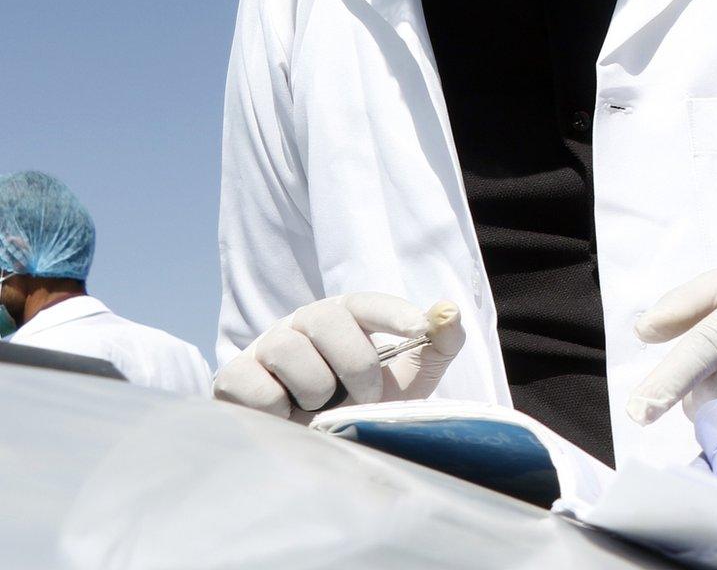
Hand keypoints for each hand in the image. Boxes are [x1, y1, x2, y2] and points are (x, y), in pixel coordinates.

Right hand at [213, 294, 462, 421]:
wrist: (316, 447)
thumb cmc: (364, 404)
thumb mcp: (411, 377)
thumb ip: (440, 343)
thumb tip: (448, 312)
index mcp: (344, 317)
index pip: (366, 303)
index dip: (393, 312)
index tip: (418, 330)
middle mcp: (302, 323)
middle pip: (326, 321)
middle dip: (356, 364)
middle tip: (366, 397)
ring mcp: (265, 348)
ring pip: (288, 350)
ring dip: (316, 389)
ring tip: (323, 408)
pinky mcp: (234, 378)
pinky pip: (255, 386)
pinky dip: (278, 408)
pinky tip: (288, 417)